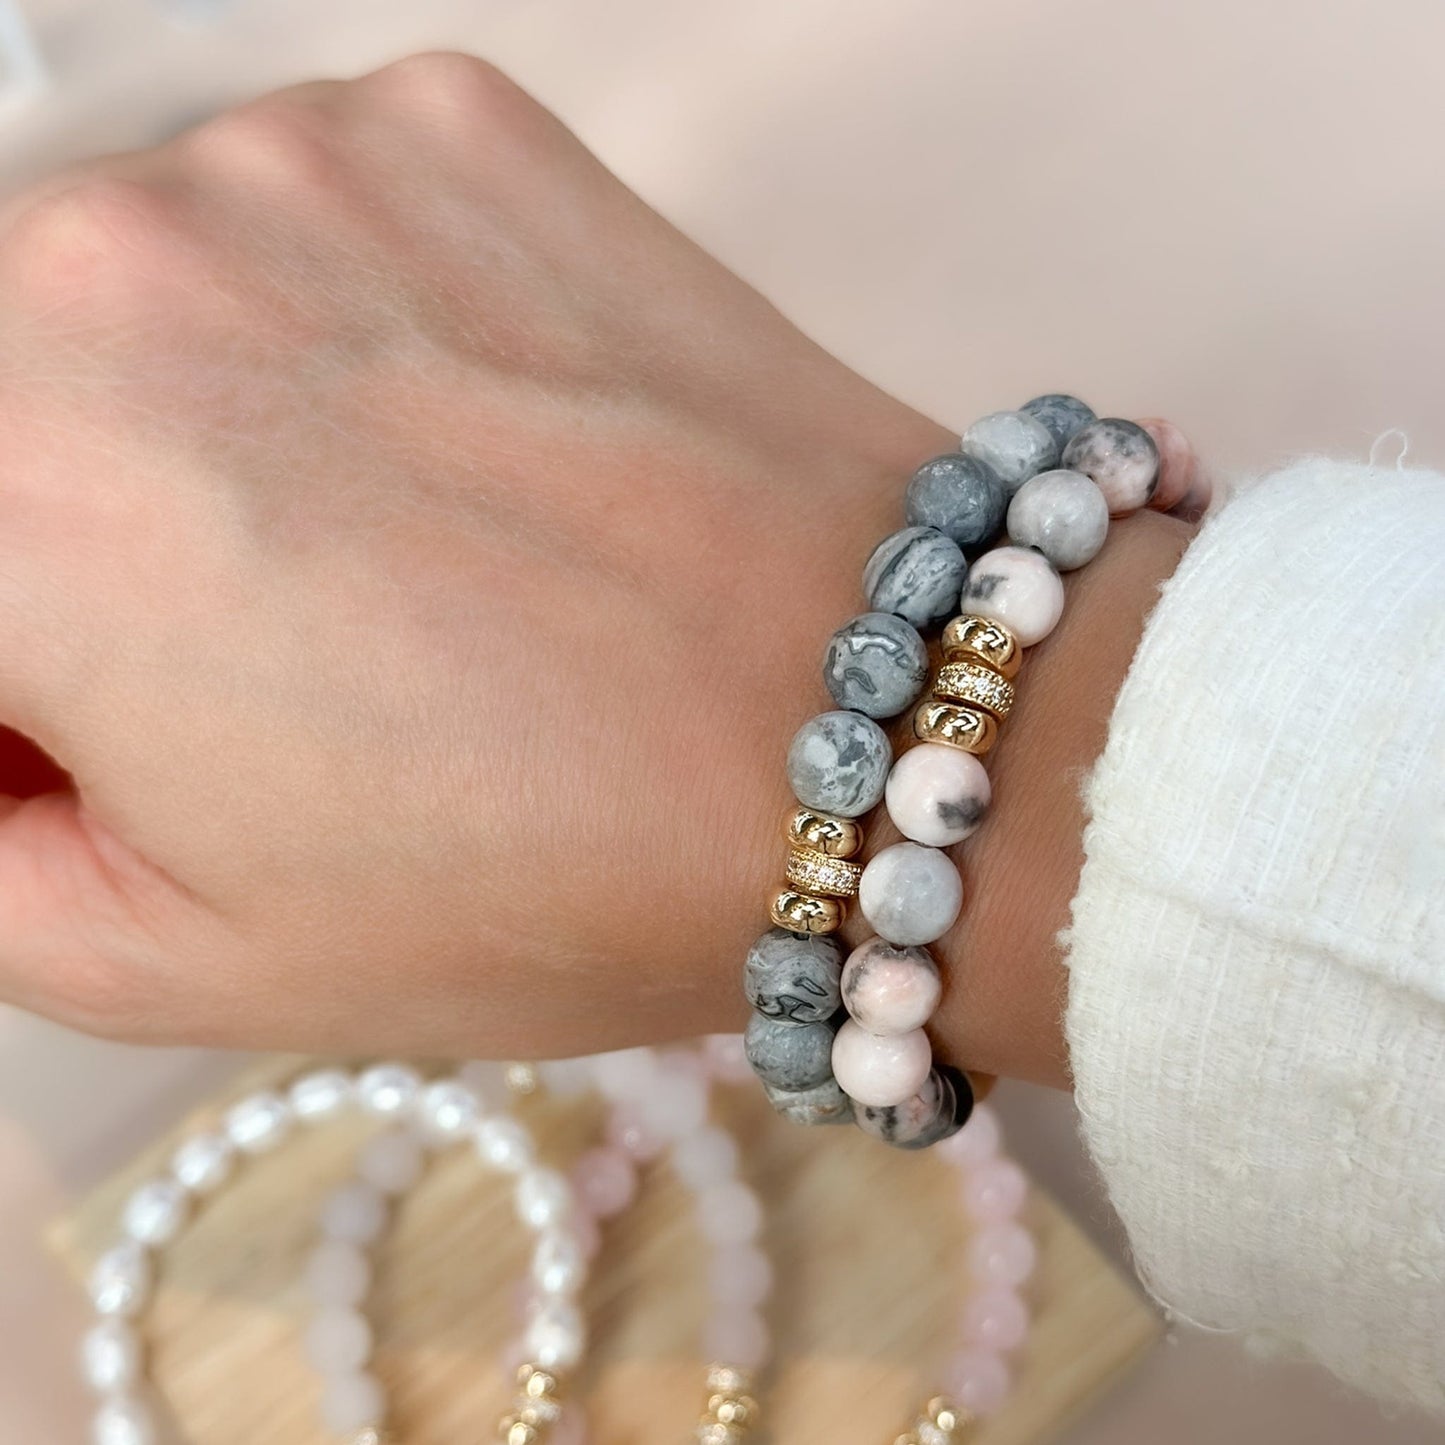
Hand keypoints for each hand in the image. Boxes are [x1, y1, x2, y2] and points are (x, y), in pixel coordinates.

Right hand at [0, 53, 1193, 1083]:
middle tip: (229, 651)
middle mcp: (107, 260)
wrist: (863, 719)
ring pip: (131, 298)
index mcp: (10, 493)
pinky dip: (331, 325)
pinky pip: (300, 221)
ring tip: (378, 551)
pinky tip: (460, 441)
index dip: (23, 687)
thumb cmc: (548, 865)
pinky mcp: (446, 121)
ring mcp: (294, 159)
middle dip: (60, 540)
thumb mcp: (180, 954)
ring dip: (186, 417)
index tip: (93, 732)